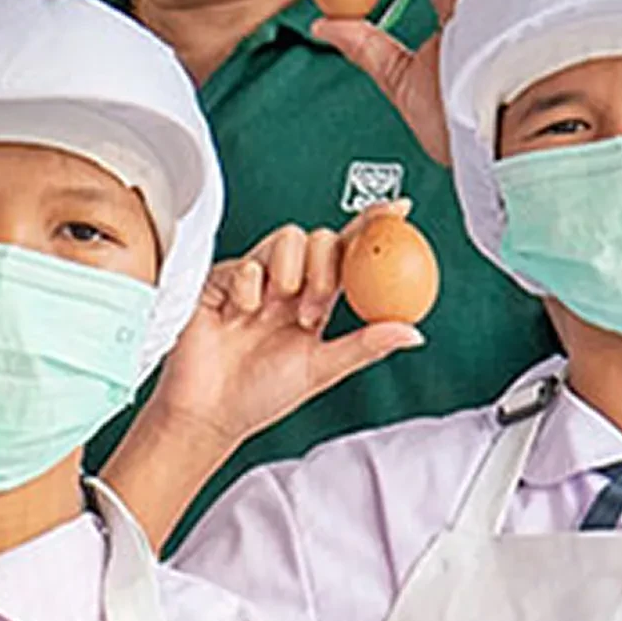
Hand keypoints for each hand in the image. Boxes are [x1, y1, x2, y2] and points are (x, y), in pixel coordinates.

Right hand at [149, 209, 425, 459]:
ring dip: (291, 273)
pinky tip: (240, 314)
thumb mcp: (322, 371)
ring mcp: (254, 279)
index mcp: (315, 300)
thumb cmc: (259, 395)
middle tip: (311, 311)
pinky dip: (250, 289)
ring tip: (277, 311)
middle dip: (325, 269)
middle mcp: (287, 284)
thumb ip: (365, 346)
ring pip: (288, 238)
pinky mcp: (221, 280)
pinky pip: (247, 263)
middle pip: (321, 238)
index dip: (372, 227)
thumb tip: (413, 332)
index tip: (399, 209)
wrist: (208, 411)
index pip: (349, 255)